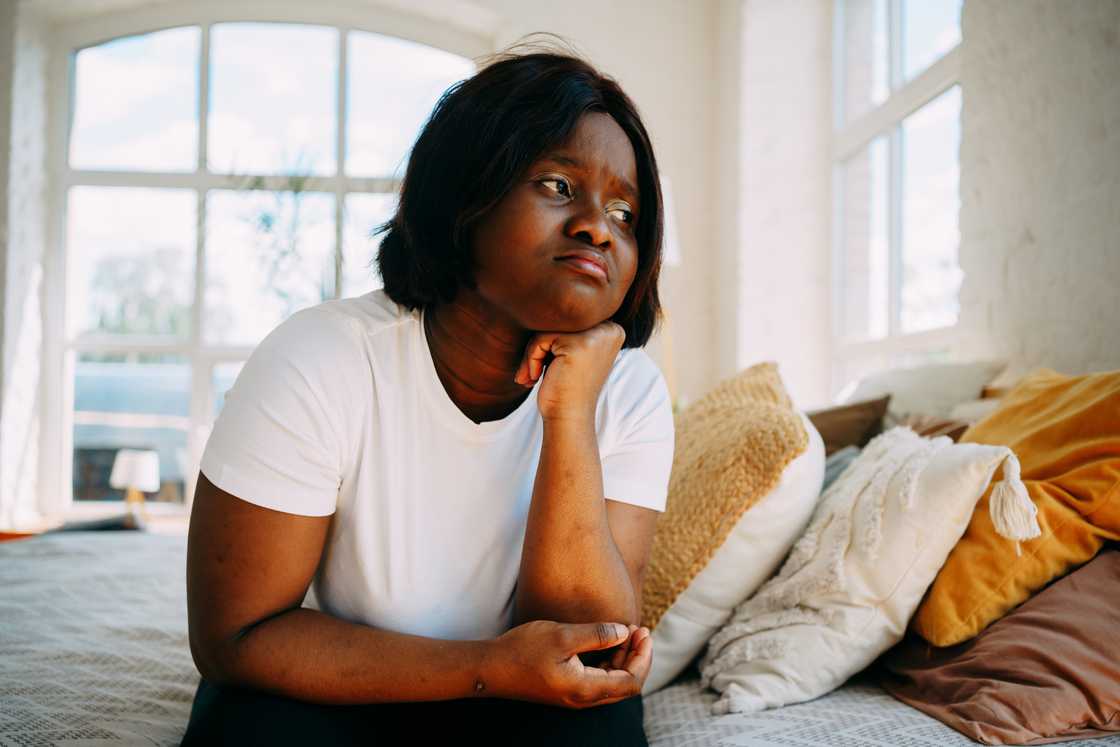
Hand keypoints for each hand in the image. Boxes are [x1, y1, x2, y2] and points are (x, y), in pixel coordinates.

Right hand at [483, 619, 652, 708]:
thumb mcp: (562, 635)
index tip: (643, 632)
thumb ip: (597, 634)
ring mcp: (575, 695)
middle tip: (639, 629)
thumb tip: (625, 632)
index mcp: (585, 688)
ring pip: (613, 681)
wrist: (490, 668)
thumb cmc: (523, 649)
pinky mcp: (567, 688)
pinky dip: (609, 661)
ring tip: (625, 631)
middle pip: (625, 684)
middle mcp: (583, 698)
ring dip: (623, 657)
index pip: (631, 682)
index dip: (643, 657)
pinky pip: (599, 679)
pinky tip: (607, 641)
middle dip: (637, 656)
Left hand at [512, 321, 625, 422]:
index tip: (548, 366)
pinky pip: (541, 338)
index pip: (569, 319)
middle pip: (559, 320)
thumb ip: (569, 327)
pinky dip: (530, 358)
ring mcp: (596, 336)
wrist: (568, 420)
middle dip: (539, 346)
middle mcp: (610, 329)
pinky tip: (534, 377)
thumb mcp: (572, 352)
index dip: (552, 341)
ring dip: (532, 353)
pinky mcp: (578, 345)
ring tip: (532, 375)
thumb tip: (544, 299)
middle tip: (531, 372)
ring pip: (548, 328)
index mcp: (612, 329)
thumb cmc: (564, 388)